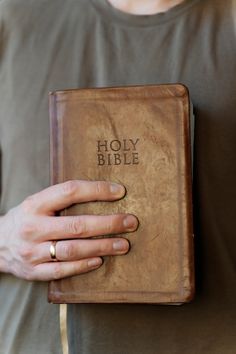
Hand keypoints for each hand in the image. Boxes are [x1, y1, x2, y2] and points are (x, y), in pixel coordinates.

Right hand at [0, 180, 137, 280]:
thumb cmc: (26, 219)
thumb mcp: (38, 202)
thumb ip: (62, 199)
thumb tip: (102, 194)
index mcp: (35, 204)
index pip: (70, 191)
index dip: (97, 190)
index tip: (120, 192)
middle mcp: (33, 227)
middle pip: (77, 225)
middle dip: (108, 224)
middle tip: (130, 222)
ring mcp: (32, 251)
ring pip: (73, 250)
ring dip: (102, 246)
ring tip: (123, 244)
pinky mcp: (34, 271)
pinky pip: (62, 270)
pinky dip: (83, 265)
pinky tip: (99, 260)